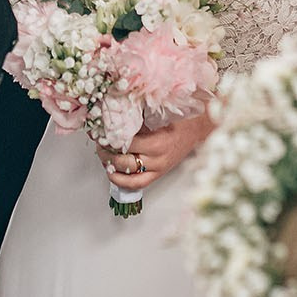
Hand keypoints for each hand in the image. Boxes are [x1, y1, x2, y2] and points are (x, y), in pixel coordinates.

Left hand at [99, 110, 215, 191]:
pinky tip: (112, 173)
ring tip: (103, 156)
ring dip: (111, 167)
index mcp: (157, 142)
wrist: (197, 129)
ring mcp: (157, 168)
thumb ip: (139, 115)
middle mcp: (156, 159)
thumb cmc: (179, 118)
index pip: (125, 144)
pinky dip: (122, 181)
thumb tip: (116, 112)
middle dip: (106, 152)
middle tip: (99, 143)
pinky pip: (137, 184)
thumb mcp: (159, 112)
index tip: (100, 132)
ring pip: (127, 174)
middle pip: (122, 161)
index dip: (109, 138)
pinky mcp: (158, 174)